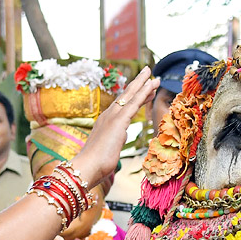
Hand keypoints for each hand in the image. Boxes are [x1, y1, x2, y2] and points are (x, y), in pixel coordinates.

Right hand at [70, 68, 160, 189]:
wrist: (87, 166)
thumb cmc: (96, 163)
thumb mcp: (109, 148)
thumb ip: (116, 140)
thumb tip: (122, 136)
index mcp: (106, 121)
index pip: (123, 105)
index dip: (134, 95)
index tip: (144, 88)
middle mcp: (108, 115)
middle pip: (126, 95)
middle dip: (138, 83)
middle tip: (148, 72)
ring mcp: (113, 117)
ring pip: (131, 96)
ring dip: (143, 84)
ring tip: (153, 75)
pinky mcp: (119, 121)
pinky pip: (134, 103)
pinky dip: (143, 92)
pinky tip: (151, 85)